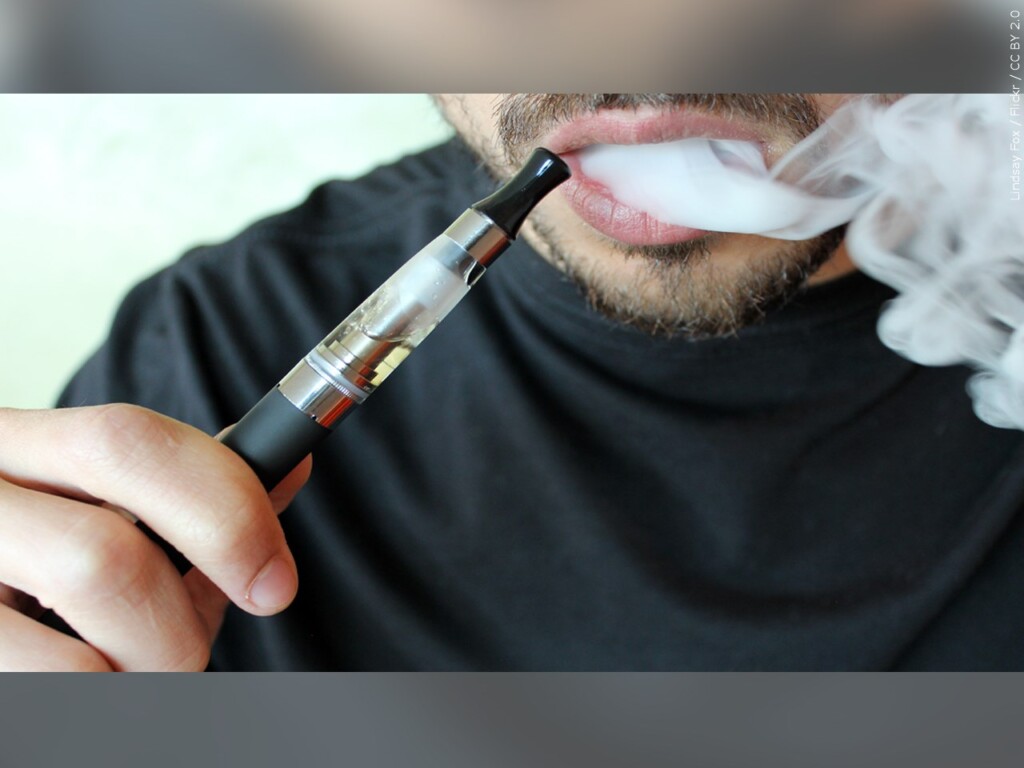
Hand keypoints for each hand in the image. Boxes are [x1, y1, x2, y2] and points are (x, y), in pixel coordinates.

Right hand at [0, 404, 310, 670]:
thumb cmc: (52, 587)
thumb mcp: (124, 532)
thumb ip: (201, 506)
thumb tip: (292, 464)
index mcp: (24, 448)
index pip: (129, 442)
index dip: (225, 510)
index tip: (275, 584)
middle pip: (107, 549)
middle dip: (177, 626)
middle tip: (189, 662)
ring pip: (74, 617)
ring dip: (139, 671)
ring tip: (127, 680)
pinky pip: (46, 680)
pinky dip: (92, 701)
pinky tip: (78, 691)